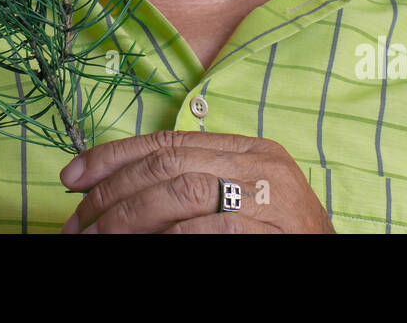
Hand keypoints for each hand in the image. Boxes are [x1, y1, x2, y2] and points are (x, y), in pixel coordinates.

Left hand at [59, 130, 334, 233]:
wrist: (335, 267)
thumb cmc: (277, 241)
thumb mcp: (239, 202)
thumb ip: (190, 186)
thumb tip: (109, 190)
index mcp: (249, 149)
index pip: (166, 141)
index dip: (112, 157)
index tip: (71, 177)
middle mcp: (261, 164)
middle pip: (166, 164)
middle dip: (111, 194)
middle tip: (77, 225)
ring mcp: (273, 197)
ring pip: (179, 192)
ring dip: (127, 218)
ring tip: (98, 240)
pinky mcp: (275, 232)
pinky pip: (209, 230)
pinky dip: (167, 240)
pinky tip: (144, 248)